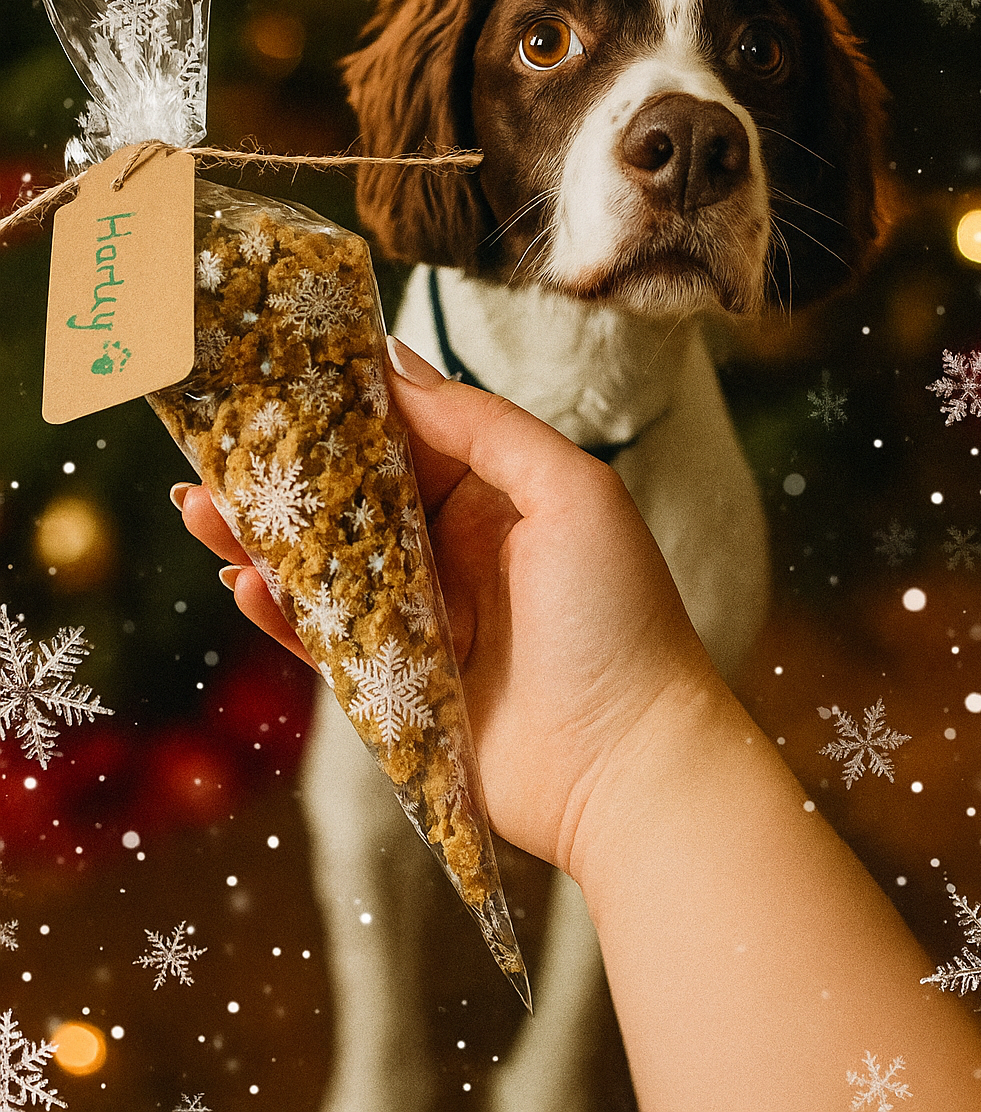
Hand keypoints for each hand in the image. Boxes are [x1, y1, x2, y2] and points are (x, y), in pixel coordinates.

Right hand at [177, 337, 717, 872]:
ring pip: (323, 569)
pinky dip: (279, 613)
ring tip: (198, 507)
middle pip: (349, 501)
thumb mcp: (570, 491)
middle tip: (213, 444)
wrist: (628, 768)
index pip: (406, 439)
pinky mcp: (395, 688)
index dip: (343, 409)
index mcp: (497, 498)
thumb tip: (399, 366)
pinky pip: (323, 641)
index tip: (278, 376)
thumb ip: (485, 427)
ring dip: (260, 539)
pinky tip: (243, 585)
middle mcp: (455, 553)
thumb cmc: (617, 617)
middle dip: (284, 474)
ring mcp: (421, 622)